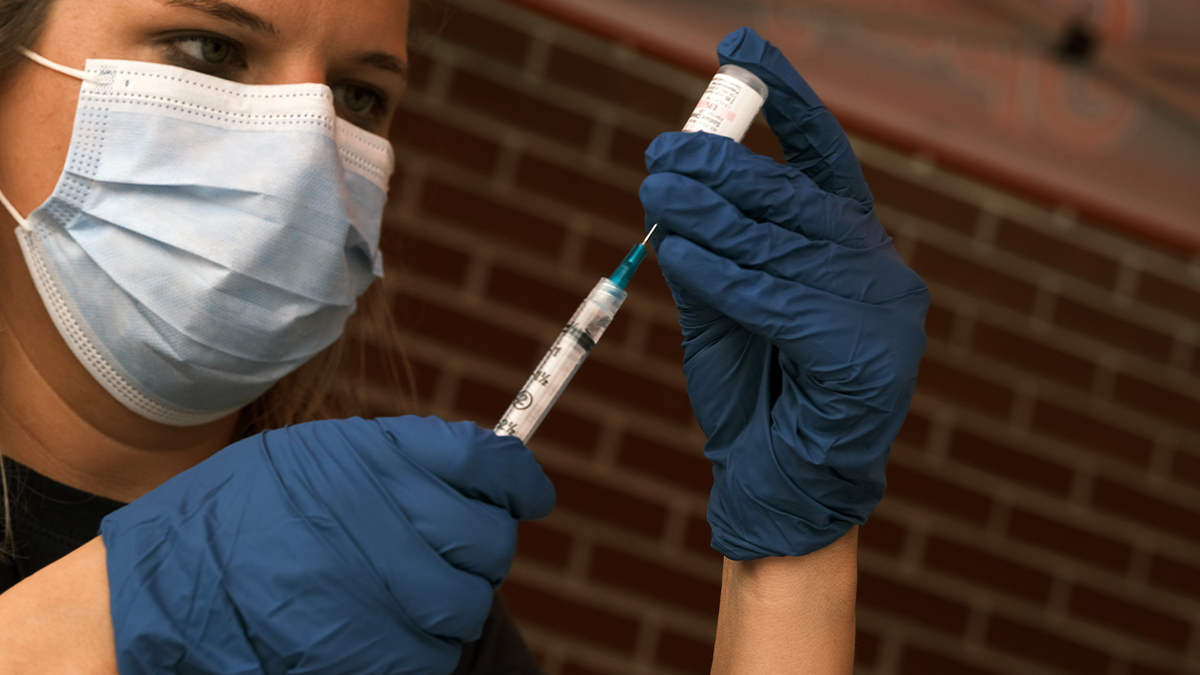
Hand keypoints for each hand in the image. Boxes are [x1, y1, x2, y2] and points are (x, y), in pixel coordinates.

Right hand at [100, 416, 554, 674]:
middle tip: (458, 551)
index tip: (530, 495)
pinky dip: (420, 645)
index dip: (519, 481)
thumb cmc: (248, 510)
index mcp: (377, 458)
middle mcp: (387, 518)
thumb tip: (491, 471)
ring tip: (408, 591)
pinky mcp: (370, 655)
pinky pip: (432, 655)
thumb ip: (404, 458)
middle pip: (490, 540)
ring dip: (452, 601)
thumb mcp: (321, 453)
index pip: (487, 464)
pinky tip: (383, 626)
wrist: (169, 581)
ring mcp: (381, 592)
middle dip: (484, 548)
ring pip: (468, 605)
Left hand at [640, 27, 927, 559]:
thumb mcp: (725, 305)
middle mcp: (876, 269)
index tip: (741, 51)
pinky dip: (725, 276)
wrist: (778, 482)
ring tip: (655, 191)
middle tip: (660, 152)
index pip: (824, 158)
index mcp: (849, 248)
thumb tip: (675, 183)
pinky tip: (680, 253)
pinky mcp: (866, 356)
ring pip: (780, 245)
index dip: (784, 102)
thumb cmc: (752, 391)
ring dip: (710, 216)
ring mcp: (881, 312)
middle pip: (794, 198)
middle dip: (723, 167)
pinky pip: (778, 300)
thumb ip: (714, 249)